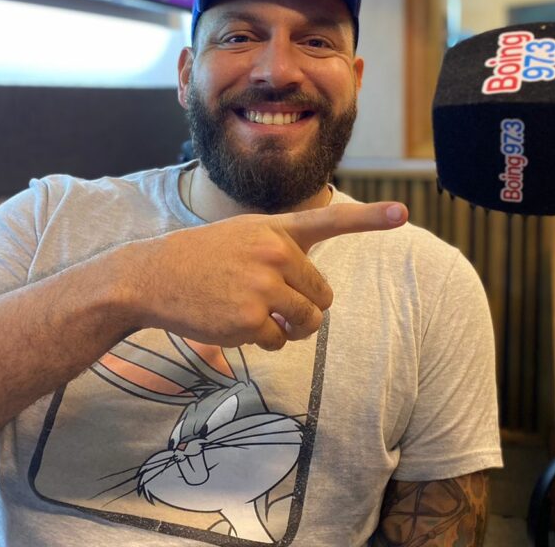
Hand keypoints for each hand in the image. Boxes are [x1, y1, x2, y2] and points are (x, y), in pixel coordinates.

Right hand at [120, 202, 407, 349]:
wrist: (151, 275)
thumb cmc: (202, 257)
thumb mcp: (244, 235)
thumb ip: (283, 249)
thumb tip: (315, 295)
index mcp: (276, 229)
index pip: (330, 221)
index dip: (371, 219)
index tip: (403, 213)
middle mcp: (275, 253)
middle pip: (322, 296)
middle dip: (304, 306)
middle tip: (272, 302)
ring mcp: (263, 286)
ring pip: (308, 323)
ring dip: (291, 329)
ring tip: (258, 315)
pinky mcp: (249, 319)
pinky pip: (278, 341)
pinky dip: (263, 341)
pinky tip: (234, 324)